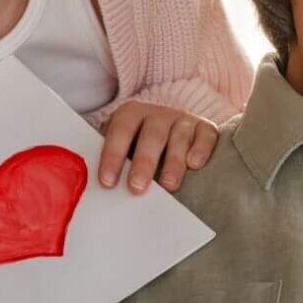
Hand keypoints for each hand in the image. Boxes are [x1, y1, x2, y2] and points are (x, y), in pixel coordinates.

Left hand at [97, 101, 218, 194]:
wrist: (170, 128)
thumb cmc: (138, 146)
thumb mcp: (122, 146)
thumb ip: (113, 160)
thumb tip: (97, 188)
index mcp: (131, 114)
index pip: (120, 131)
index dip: (113, 156)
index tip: (108, 182)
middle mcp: (158, 114)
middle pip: (152, 135)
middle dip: (144, 163)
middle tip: (137, 188)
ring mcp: (182, 119)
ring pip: (179, 137)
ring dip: (173, 162)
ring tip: (168, 185)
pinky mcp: (205, 127)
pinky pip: (206, 134)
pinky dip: (201, 148)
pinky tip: (194, 164)